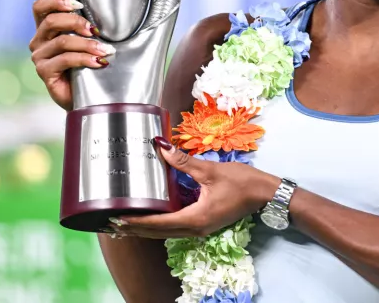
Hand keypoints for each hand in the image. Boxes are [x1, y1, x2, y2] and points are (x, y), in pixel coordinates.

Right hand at [29, 0, 114, 110]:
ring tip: (105, 50)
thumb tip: (105, 17)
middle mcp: (39, 42)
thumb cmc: (87, 67)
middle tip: (95, 31)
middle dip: (77, 22)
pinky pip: (65, 59)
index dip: (56, 1)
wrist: (85, 98)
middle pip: (52, 21)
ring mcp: (39, 57)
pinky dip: (85, 59)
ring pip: (62, 41)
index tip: (79, 5)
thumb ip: (85, 29)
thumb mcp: (85, 43)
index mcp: (46, 30)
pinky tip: (99, 63)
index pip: (40, 7)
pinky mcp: (44, 72)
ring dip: (87, 44)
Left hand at [110, 139, 279, 238]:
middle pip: (159, 232)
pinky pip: (176, 228)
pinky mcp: (204, 223)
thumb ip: (184, 161)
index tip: (118, 218)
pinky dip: (160, 225)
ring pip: (167, 232)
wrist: (266, 194)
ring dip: (146, 228)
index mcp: (196, 217)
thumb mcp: (211, 170)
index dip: (137, 220)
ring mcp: (200, 228)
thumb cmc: (242, 182)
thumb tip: (161, 147)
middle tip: (112, 223)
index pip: (159, 223)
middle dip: (136, 228)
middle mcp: (196, 228)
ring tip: (125, 223)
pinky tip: (151, 217)